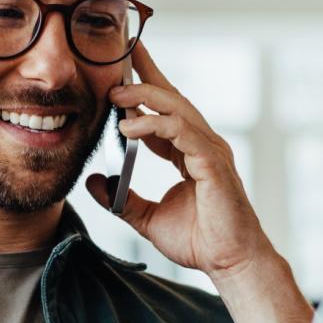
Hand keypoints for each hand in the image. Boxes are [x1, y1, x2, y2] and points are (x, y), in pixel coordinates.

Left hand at [85, 40, 271, 281]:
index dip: (144, 87)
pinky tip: (129, 127)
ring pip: (177, 108)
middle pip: (172, 98)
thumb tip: (94, 184)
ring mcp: (210, 151)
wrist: (229, 262)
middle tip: (117, 59)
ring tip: (115, 96)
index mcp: (189, 153)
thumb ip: (121, 200)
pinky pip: (181, 132)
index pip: (165, 111)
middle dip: (146, 74)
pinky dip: (155, 125)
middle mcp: (202, 145)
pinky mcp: (213, 163)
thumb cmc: (200, 241)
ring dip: (144, 97)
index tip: (120, 67)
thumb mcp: (147, 218)